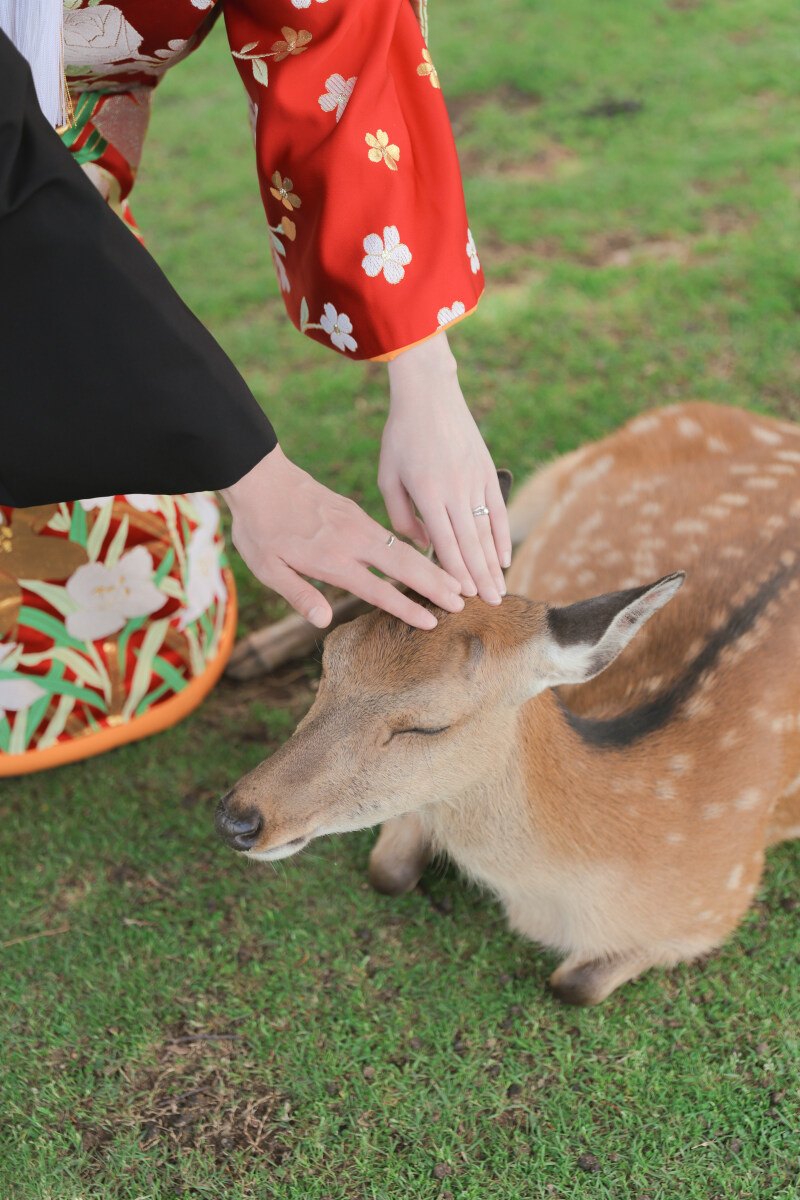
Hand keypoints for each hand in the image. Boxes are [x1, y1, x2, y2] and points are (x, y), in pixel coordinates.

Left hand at [220, 445, 465, 628]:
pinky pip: (394, 536)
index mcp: (331, 559)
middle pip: (404, 565)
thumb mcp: (267, 568)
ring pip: (404, 549)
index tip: (432, 623)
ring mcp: (358, 524)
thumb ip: (298, 594)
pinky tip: (428, 560)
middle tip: (464, 601)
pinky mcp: (357, 513)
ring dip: (433, 566)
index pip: (377, 590)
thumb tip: (324, 621)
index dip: (406, 608)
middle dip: (436, 584)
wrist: (260, 478)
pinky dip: (416, 550)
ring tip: (458, 581)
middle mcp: (352, 541)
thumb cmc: (259, 529)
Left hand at [380, 332, 511, 603]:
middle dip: (479, 579)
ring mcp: (474, 481)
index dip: (453, 573)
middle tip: (490, 606)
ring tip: (499, 591)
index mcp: (427, 493)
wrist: (429, 394)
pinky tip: (502, 560)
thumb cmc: (401, 437)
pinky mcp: (486, 471)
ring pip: (485, 531)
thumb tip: (422, 543)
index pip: (442, 543)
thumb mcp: (388, 476)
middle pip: (469, 544)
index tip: (461, 598)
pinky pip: (496, 511)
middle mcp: (454, 490)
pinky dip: (500, 537)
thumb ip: (400, 515)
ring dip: (492, 565)